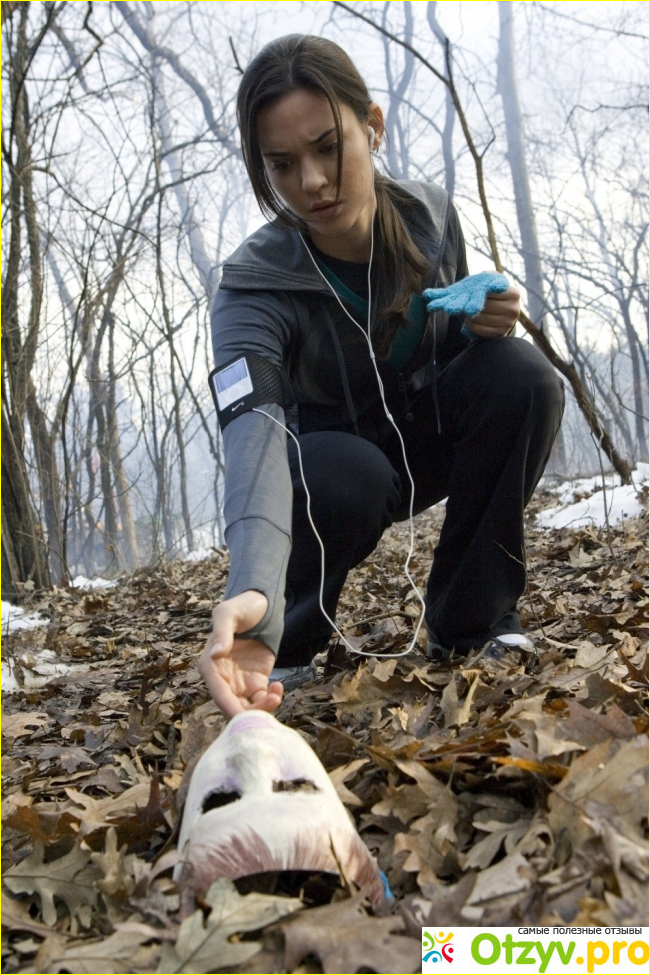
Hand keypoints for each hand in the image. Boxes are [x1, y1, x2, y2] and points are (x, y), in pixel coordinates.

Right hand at [198, 591, 282, 718]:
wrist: (262, 606)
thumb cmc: (241, 607)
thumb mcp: (228, 613)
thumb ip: (222, 632)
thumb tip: (215, 654)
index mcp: (210, 666)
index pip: (218, 694)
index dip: (230, 708)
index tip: (244, 719)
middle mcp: (222, 679)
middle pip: (232, 708)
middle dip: (250, 713)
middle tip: (270, 701)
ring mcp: (240, 682)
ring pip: (247, 709)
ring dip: (263, 709)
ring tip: (276, 693)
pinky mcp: (256, 682)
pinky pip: (261, 700)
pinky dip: (271, 700)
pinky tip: (278, 687)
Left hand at [466, 285, 519, 338]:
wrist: (500, 310)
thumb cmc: (492, 293)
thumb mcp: (491, 283)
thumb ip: (486, 282)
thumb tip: (478, 288)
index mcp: (514, 294)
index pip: (489, 291)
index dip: (478, 292)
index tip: (472, 291)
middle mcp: (513, 309)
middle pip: (485, 306)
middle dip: (473, 305)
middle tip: (467, 303)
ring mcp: (508, 323)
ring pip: (481, 318)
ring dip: (469, 315)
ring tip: (468, 311)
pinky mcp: (500, 333)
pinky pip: (479, 329)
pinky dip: (471, 325)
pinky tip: (469, 320)